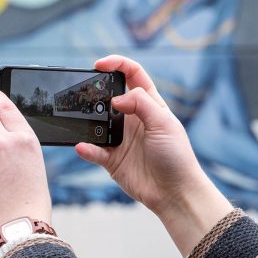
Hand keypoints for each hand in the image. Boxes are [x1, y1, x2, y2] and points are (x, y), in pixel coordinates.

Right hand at [75, 55, 232, 255]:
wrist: (176, 193)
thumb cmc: (176, 156)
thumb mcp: (164, 123)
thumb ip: (142, 104)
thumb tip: (117, 98)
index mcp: (150, 106)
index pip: (133, 76)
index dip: (117, 64)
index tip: (99, 64)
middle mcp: (134, 120)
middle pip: (110, 96)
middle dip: (95, 91)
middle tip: (84, 92)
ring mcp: (122, 139)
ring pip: (97, 123)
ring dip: (88, 120)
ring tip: (80, 118)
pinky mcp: (113, 160)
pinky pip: (94, 151)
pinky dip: (86, 148)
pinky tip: (82, 147)